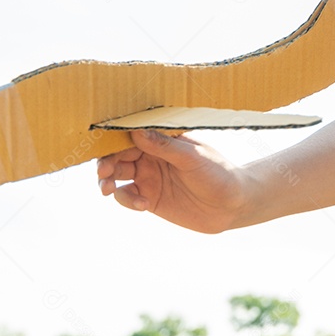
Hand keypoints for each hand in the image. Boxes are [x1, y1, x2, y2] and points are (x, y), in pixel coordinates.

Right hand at [96, 130, 247, 233]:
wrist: (233, 204)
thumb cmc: (218, 173)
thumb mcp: (193, 158)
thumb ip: (165, 146)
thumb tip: (136, 130)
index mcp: (163, 140)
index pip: (131, 135)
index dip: (113, 140)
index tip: (101, 146)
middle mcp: (152, 156)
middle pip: (117, 155)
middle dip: (105, 162)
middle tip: (103, 172)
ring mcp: (149, 177)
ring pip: (116, 175)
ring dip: (107, 181)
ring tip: (108, 189)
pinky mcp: (150, 198)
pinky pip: (126, 196)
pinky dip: (126, 200)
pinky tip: (142, 205)